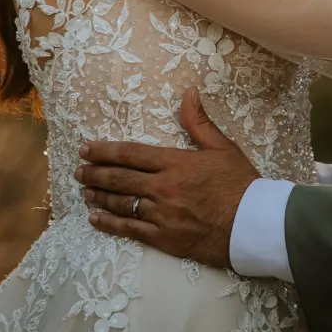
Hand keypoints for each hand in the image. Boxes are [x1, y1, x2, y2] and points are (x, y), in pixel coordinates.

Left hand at [75, 88, 258, 267]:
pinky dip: (109, 224)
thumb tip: (188, 92)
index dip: (105, 150)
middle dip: (95, 173)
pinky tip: (96, 219)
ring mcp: (161, 214)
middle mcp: (163, 187)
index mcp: (175, 163)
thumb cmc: (240, 183)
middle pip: (119, 178)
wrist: (253, 224)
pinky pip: (129, 230)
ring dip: (99, 196)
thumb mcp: (222, 147)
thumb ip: (199, 122)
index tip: (86, 148)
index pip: (131, 154)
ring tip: (84, 191)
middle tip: (78, 170)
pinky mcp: (163, 238)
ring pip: (121, 203)